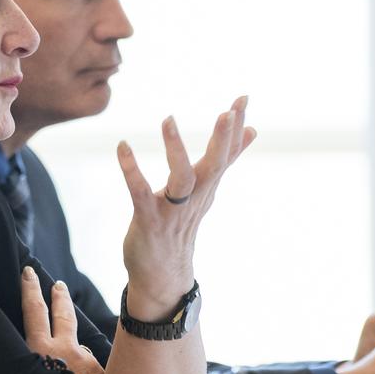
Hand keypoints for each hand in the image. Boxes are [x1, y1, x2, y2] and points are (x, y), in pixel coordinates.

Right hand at [20, 266, 103, 373]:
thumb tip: (51, 369)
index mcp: (41, 352)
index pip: (35, 313)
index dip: (31, 290)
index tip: (28, 273)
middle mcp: (64, 351)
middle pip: (61, 315)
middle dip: (57, 296)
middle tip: (56, 282)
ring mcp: (85, 361)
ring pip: (80, 341)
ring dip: (77, 339)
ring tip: (74, 333)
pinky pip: (91, 366)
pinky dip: (87, 370)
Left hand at [118, 97, 255, 318]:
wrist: (163, 274)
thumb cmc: (181, 225)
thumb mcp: (206, 190)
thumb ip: (226, 159)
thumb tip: (252, 130)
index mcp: (207, 188)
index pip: (226, 155)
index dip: (236, 129)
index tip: (243, 98)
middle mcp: (194, 198)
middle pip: (214, 167)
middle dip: (222, 140)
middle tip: (229, 112)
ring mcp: (172, 211)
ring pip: (181, 180)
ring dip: (177, 150)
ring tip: (168, 119)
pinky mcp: (148, 220)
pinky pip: (140, 192)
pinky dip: (131, 170)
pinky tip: (122, 146)